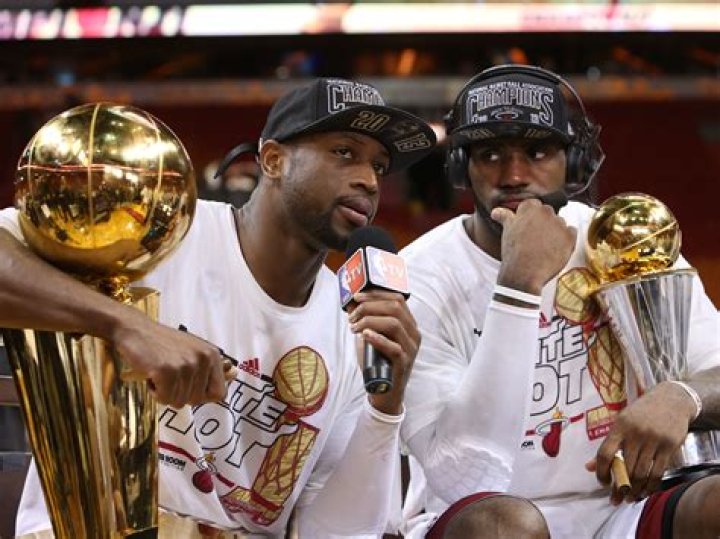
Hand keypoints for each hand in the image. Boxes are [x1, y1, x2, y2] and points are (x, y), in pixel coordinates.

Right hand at [111, 310, 226, 407]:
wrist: (134, 329)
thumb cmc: (162, 343)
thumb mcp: (193, 350)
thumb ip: (211, 366)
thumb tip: (235, 375)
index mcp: (213, 355)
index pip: (219, 394)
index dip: (202, 396)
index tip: (189, 388)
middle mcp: (203, 359)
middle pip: (197, 401)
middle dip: (180, 394)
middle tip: (169, 375)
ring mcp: (186, 365)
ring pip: (179, 402)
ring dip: (165, 392)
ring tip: (160, 372)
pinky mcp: (167, 371)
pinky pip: (164, 399)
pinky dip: (154, 392)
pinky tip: (151, 374)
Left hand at [346, 290, 419, 414]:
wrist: (384, 391)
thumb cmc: (378, 362)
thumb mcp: (372, 337)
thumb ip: (366, 321)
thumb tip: (351, 304)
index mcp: (409, 324)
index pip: (397, 300)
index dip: (376, 294)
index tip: (357, 297)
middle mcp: (413, 333)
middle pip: (395, 308)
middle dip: (370, 306)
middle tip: (352, 315)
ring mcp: (410, 348)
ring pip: (394, 324)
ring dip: (370, 321)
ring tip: (353, 327)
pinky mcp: (404, 363)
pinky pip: (394, 348)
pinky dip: (378, 338)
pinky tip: (364, 335)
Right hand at [491, 198, 575, 293]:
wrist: (524, 273)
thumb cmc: (513, 252)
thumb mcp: (506, 231)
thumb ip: (505, 217)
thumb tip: (496, 211)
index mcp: (530, 207)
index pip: (532, 205)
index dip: (529, 219)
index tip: (526, 229)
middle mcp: (546, 211)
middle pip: (547, 213)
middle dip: (542, 224)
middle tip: (534, 240)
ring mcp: (559, 223)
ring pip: (559, 223)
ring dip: (554, 232)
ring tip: (543, 247)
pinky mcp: (569, 236)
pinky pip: (571, 232)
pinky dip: (565, 239)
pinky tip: (554, 249)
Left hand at [585, 381, 697, 503]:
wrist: (671, 399)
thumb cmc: (642, 412)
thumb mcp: (622, 422)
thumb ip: (607, 444)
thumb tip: (589, 467)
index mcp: (620, 426)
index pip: (605, 453)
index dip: (602, 472)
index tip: (602, 483)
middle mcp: (636, 433)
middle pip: (625, 467)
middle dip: (619, 487)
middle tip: (616, 499)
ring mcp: (654, 440)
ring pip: (642, 473)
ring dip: (635, 490)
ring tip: (630, 498)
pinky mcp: (669, 446)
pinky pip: (658, 472)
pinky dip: (650, 486)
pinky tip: (645, 491)